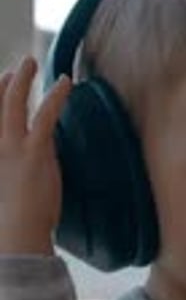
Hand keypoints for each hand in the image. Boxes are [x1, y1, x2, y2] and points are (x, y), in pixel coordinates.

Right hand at [0, 56, 71, 254]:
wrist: (15, 237)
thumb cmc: (9, 227)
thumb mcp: (5, 198)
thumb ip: (9, 177)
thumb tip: (16, 179)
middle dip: (2, 85)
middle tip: (11, 72)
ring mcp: (10, 147)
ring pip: (13, 102)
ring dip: (22, 79)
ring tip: (30, 62)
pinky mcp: (34, 151)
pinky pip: (45, 114)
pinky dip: (56, 95)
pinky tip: (65, 81)